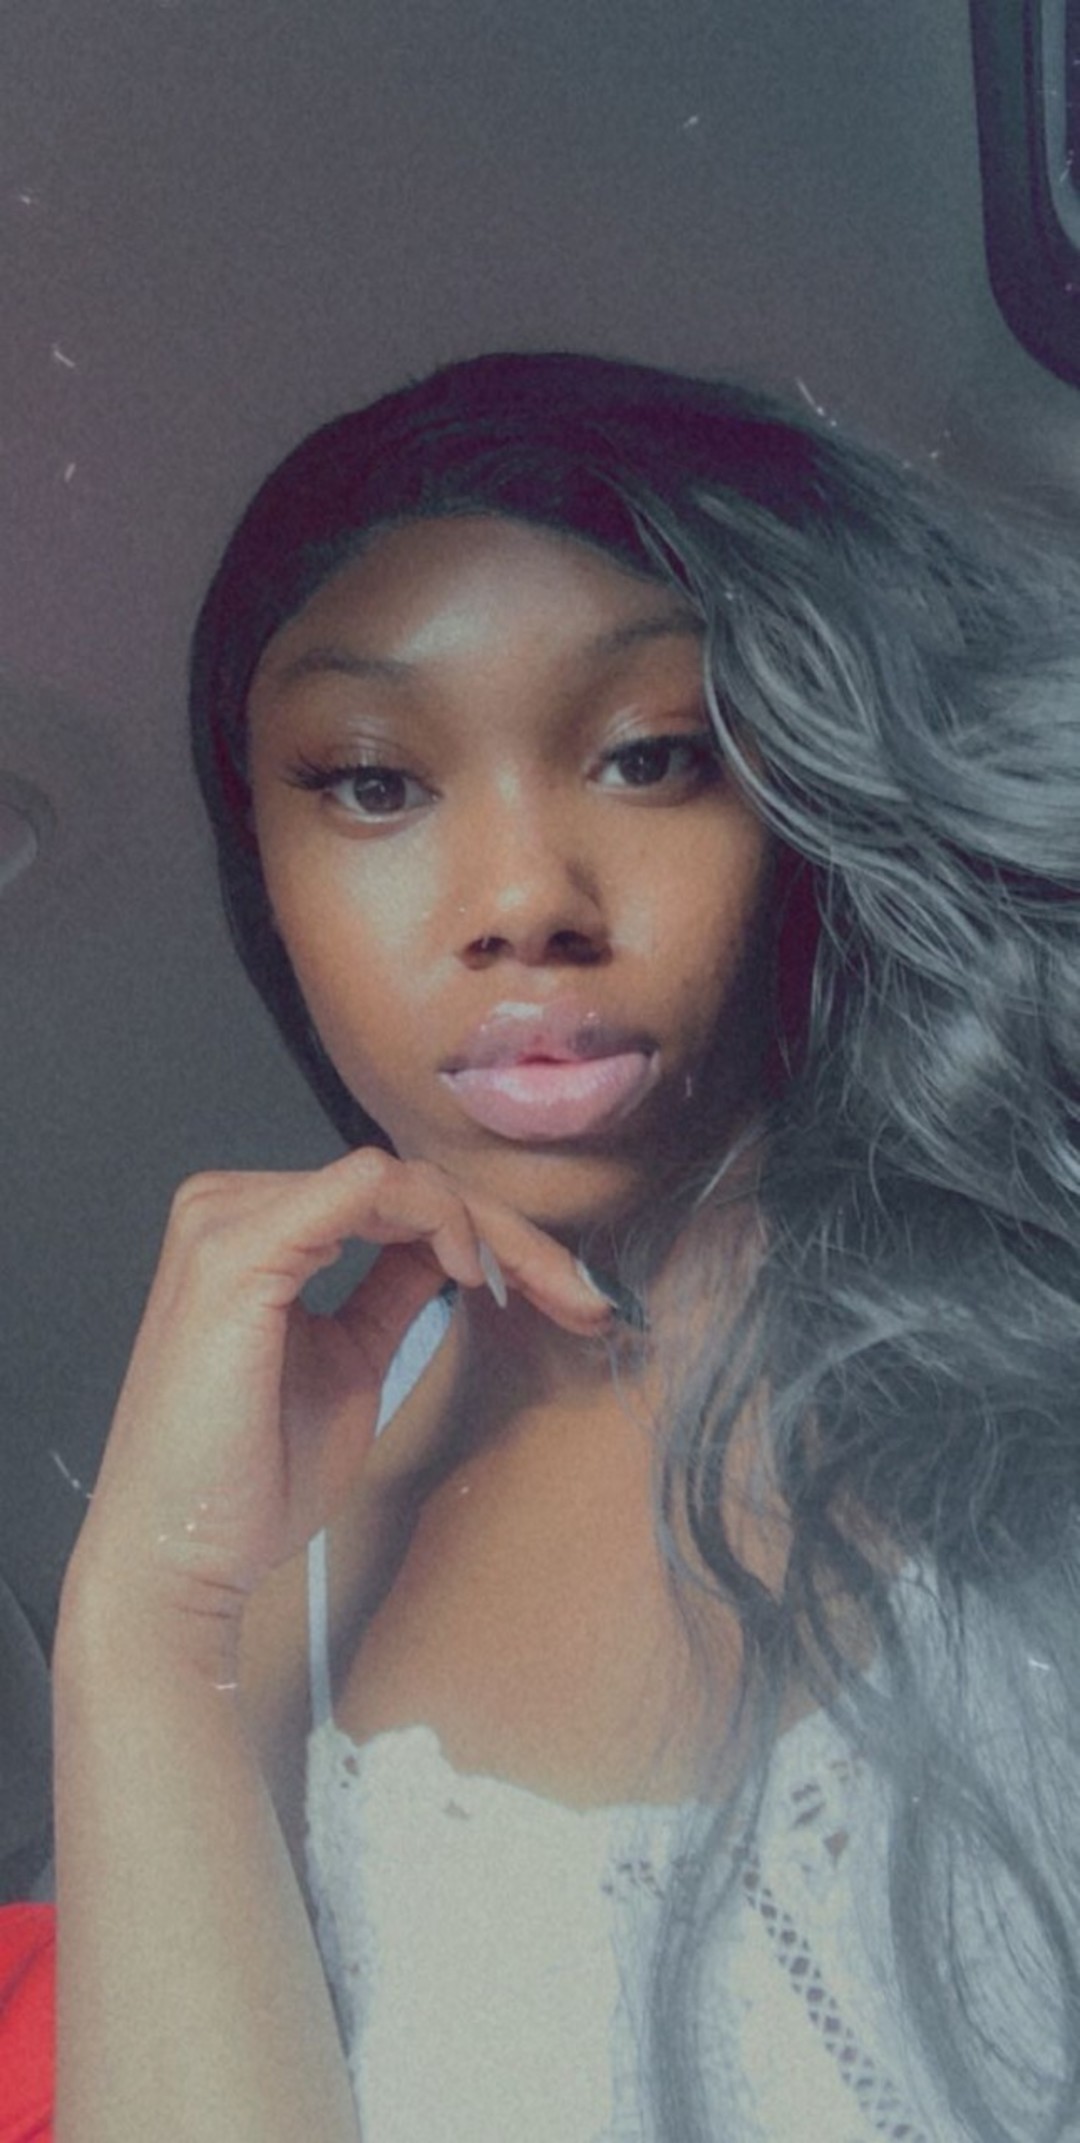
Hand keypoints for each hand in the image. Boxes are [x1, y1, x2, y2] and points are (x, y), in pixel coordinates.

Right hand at [61, 1148, 613, 1634]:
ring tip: (548, 1293)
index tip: (565, 1293)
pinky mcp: (238, 1250)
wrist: (178, 1557)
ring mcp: (227, 1219)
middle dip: (511, 1233)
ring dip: (491, 1228)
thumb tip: (450, 1251)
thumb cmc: (248, 1480)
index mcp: (249, 1228)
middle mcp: (229, 1205)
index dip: (490, 1234)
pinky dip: (438, 1217)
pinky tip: (474, 1274)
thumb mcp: (347, 1363)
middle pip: (406, 1183)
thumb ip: (388, 1293)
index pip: (392, 1198)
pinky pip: (367, 1187)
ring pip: (401, 1179)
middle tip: (586, 1295)